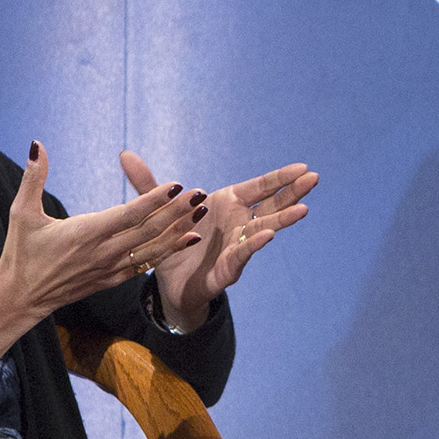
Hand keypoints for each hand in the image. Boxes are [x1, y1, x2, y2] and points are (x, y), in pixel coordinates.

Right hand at [0, 143, 203, 373]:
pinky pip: (146, 263)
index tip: (177, 185)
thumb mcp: (22, 212)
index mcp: (85, 232)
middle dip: (178, 212)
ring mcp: (110, 268)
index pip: (129, 214)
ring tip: (201, 214)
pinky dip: (169, 251)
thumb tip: (37, 144)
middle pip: (149, 230)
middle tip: (202, 194)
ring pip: (153, 248)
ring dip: (180, 230)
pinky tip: (187, 240)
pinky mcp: (112, 280)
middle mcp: (104, 251)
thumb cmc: (20, 252)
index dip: (156, 200)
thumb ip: (33, 177)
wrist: (21, 297)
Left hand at [121, 150, 316, 329]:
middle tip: (313, 178)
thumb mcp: (158, 211)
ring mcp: (236, 246)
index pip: (260, 188)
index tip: (302, 166)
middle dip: (292, 192)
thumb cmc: (173, 243)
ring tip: (304, 209)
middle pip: (271, 205)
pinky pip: (243, 254)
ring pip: (264, 229)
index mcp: (228, 205)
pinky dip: (254, 243)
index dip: (280, 178)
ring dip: (283, 219)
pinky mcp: (227, 268)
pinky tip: (267, 234)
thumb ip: (147, 184)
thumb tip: (125, 155)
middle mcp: (238, 224)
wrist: (167, 284)